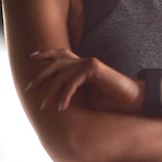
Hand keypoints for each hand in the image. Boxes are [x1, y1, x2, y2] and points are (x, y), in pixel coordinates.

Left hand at [25, 49, 141, 113]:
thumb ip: (72, 91)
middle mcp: (85, 61)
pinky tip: (62, 107)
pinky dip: (65, 95)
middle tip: (29, 89)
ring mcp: (90, 63)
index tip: (31, 57)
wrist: (131, 100)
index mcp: (83, 65)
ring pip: (62, 73)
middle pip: (56, 62)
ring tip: (45, 107)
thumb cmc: (111, 101)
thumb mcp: (86, 97)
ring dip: (51, 92)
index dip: (46, 53)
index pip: (61, 55)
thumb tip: (53, 98)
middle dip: (40, 75)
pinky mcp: (94, 68)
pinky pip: (73, 81)